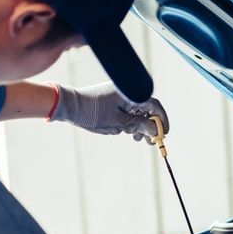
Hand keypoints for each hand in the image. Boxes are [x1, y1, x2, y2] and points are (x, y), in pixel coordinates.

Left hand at [50, 82, 168, 140]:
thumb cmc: (92, 113)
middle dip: (151, 125)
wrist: (69, 105)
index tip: (163, 134)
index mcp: (131, 93)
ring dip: (141, 125)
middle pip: (148, 108)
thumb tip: (156, 129)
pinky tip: (128, 132)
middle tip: (151, 141)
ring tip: (138, 139)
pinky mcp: (113, 99)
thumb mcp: (119, 123)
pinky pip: (128, 110)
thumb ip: (140, 125)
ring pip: (138, 110)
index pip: (155, 105)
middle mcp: (128, 92)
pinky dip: (131, 121)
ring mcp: (120, 95)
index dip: (161, 120)